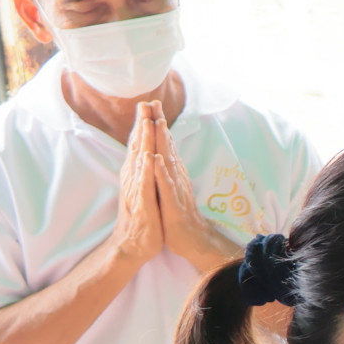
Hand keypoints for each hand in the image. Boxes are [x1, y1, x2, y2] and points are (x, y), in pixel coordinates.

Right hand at [108, 103, 164, 269]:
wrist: (134, 244)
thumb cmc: (143, 217)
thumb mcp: (145, 189)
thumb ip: (144, 171)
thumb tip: (146, 153)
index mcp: (136, 174)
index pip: (140, 145)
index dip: (143, 125)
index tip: (148, 105)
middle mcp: (134, 178)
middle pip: (137, 146)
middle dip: (142, 124)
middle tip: (144, 102)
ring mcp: (137, 189)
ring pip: (140, 161)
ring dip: (143, 141)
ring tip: (146, 121)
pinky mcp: (143, 203)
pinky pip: (144, 183)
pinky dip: (146, 169)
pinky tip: (149, 156)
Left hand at [145, 109, 239, 274]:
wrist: (192, 240)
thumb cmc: (178, 216)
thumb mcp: (170, 189)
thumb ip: (168, 171)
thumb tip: (163, 153)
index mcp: (172, 174)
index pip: (164, 145)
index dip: (158, 125)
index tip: (151, 105)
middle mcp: (175, 177)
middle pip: (166, 147)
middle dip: (159, 124)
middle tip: (153, 103)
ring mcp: (175, 189)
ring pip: (167, 161)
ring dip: (161, 141)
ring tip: (156, 122)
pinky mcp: (172, 204)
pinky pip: (165, 185)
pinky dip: (160, 171)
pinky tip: (156, 158)